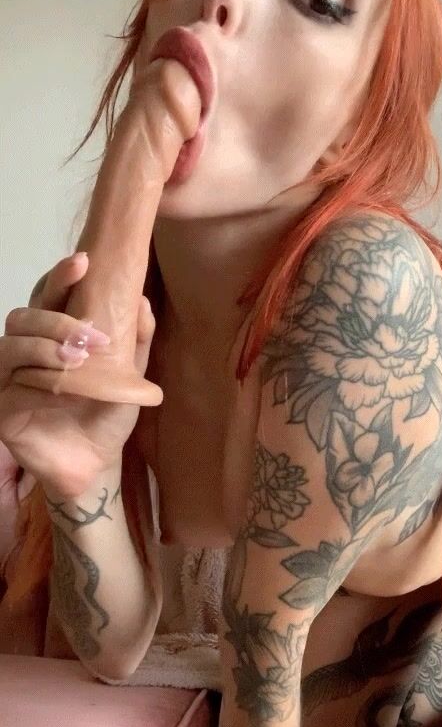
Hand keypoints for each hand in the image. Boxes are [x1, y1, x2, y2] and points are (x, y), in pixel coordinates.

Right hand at [0, 251, 155, 498]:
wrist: (96, 464)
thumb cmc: (106, 416)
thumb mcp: (130, 379)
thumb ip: (136, 342)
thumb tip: (142, 301)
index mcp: (54, 337)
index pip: (49, 297)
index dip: (61, 277)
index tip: (84, 261)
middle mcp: (28, 351)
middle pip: (24, 314)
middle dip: (56, 317)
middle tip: (90, 335)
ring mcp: (10, 376)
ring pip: (10, 342)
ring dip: (43, 344)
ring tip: (75, 359)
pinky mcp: (0, 405)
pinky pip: (4, 379)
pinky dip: (30, 375)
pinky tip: (56, 383)